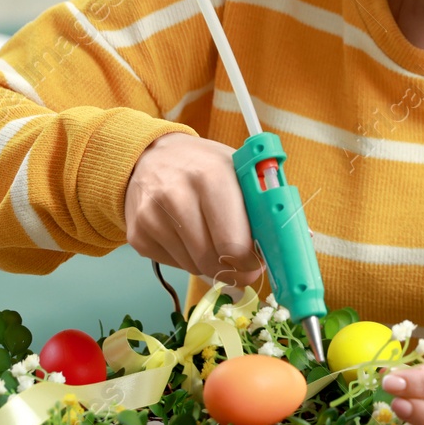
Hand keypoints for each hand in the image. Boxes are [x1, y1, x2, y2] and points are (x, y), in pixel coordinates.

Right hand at [124, 131, 264, 287]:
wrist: (149, 156)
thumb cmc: (204, 165)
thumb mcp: (239, 171)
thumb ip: (262, 206)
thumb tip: (286, 245)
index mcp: (211, 176)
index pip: (234, 244)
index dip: (250, 262)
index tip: (257, 263)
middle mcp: (177, 195)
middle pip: (213, 261)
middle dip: (233, 268)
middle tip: (241, 263)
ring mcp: (152, 216)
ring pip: (194, 267)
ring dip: (210, 262)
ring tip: (211, 237)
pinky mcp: (137, 234)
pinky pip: (175, 265)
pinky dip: (187, 258)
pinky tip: (187, 234)